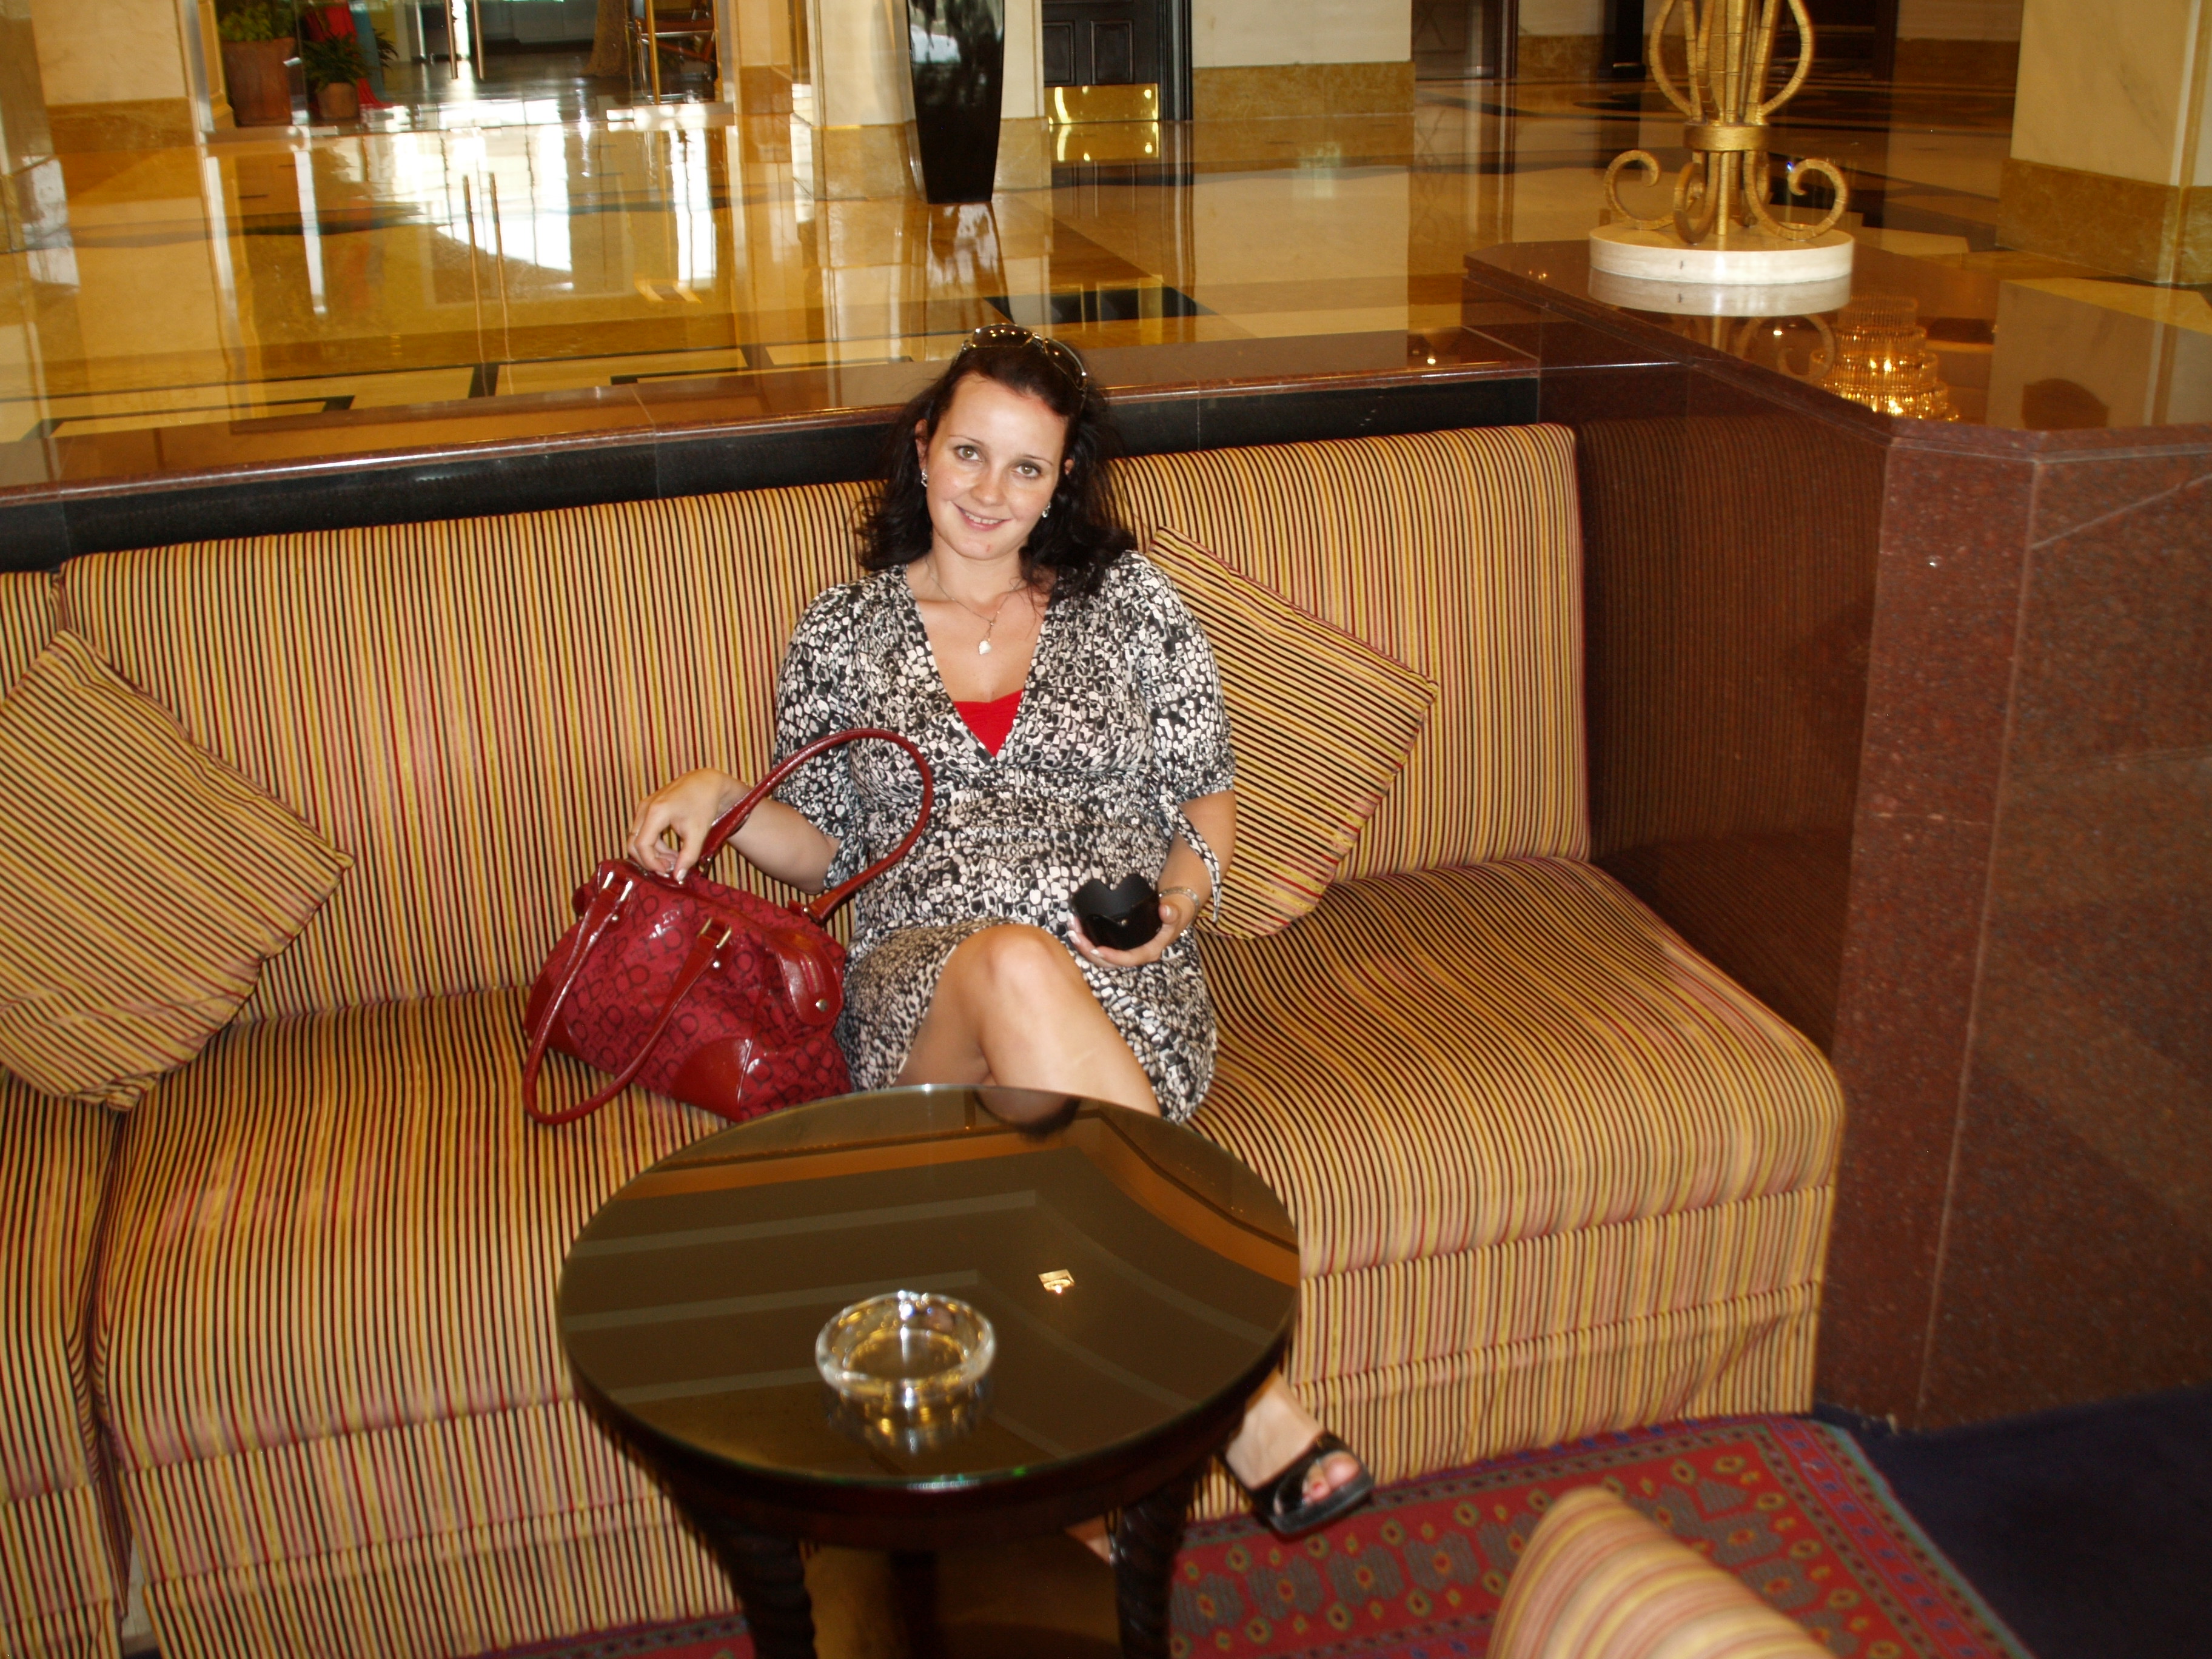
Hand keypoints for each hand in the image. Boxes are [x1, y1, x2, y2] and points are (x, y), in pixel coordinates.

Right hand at [626, 768, 742, 882]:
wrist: (706, 783)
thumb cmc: (703, 805)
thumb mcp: (698, 833)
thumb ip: (688, 856)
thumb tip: (677, 877)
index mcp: (656, 812)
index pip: (642, 845)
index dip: (651, 863)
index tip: (667, 872)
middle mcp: (645, 808)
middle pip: (634, 843)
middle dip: (649, 860)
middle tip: (669, 869)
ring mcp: (644, 807)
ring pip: (638, 838)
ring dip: (653, 854)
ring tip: (675, 861)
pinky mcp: (648, 808)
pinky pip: (643, 831)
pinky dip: (654, 845)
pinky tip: (671, 852)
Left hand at [1069, 889, 1199, 970]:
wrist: (1174, 911)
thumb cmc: (1174, 913)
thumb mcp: (1176, 912)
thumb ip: (1172, 912)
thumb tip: (1165, 910)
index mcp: (1149, 951)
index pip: (1128, 959)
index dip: (1112, 957)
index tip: (1097, 949)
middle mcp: (1135, 955)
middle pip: (1108, 961)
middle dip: (1089, 950)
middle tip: (1075, 934)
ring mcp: (1126, 950)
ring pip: (1101, 956)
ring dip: (1084, 944)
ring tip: (1071, 929)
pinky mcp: (1119, 944)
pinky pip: (1101, 946)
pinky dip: (1087, 939)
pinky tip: (1077, 928)